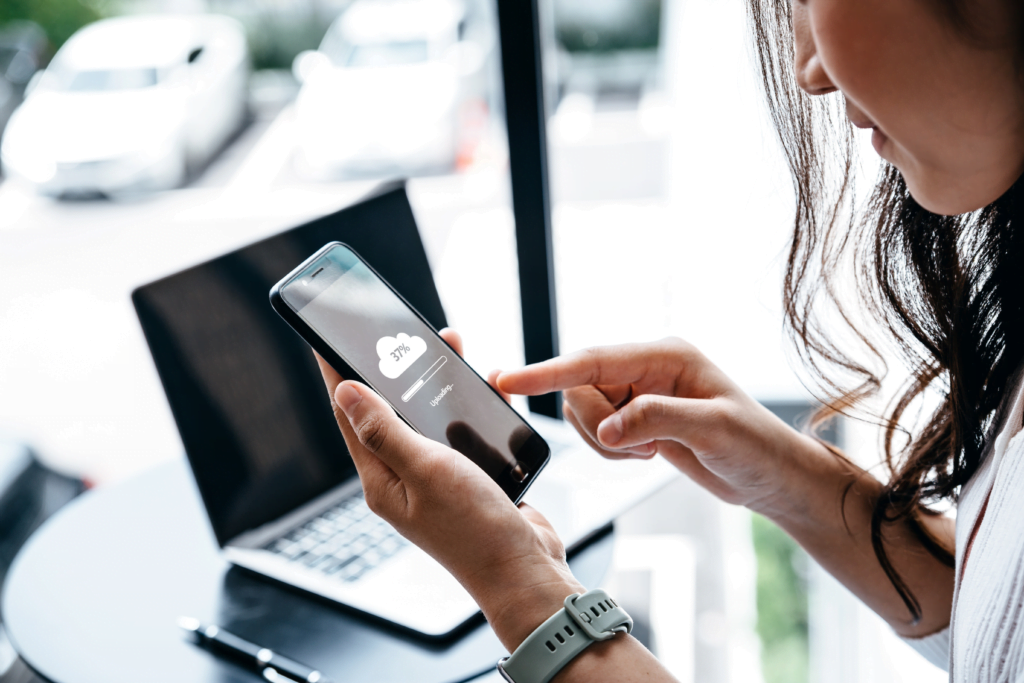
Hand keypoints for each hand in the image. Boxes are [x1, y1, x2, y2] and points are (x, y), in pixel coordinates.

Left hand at [316, 329, 582, 650]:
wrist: (525, 571)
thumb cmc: (474, 529)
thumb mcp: (425, 470)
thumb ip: (385, 431)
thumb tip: (344, 391)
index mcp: (381, 479)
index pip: (349, 415)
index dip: (338, 373)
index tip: (329, 337)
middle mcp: (403, 478)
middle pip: (390, 411)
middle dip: (396, 369)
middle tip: (401, 333)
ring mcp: (436, 479)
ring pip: (429, 418)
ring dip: (436, 384)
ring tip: (448, 348)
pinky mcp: (467, 479)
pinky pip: (462, 432)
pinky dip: (471, 408)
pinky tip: (486, 389)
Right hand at [496, 337, 821, 512]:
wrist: (771, 478)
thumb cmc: (757, 447)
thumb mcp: (714, 431)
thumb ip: (656, 421)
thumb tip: (607, 430)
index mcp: (666, 355)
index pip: (594, 360)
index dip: (548, 372)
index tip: (509, 380)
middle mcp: (647, 368)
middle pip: (580, 388)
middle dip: (596, 426)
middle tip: (638, 449)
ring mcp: (639, 392)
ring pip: (584, 412)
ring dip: (604, 442)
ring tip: (649, 453)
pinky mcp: (636, 417)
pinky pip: (597, 431)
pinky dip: (611, 451)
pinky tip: (647, 454)